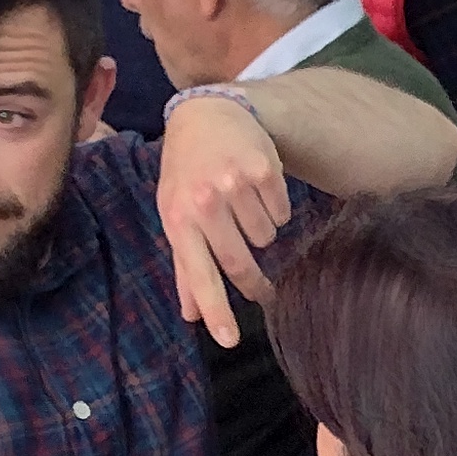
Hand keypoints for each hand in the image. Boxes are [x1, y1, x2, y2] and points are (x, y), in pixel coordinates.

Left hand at [159, 91, 294, 349]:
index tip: (229, 340)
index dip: (216, 310)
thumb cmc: (186, 172)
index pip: (199, 274)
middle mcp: (205, 202)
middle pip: (240, 263)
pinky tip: (258, 191)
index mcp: (179, 219)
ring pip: (266, 238)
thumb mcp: (175, 214)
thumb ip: (186, 265)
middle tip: (263, 291)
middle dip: (254, 284)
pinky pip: (281, 214)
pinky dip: (275, 210)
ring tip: (245, 209)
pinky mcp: (264, 171)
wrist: (206, 115)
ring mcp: (235, 185)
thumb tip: (193, 314)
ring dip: (261, 233)